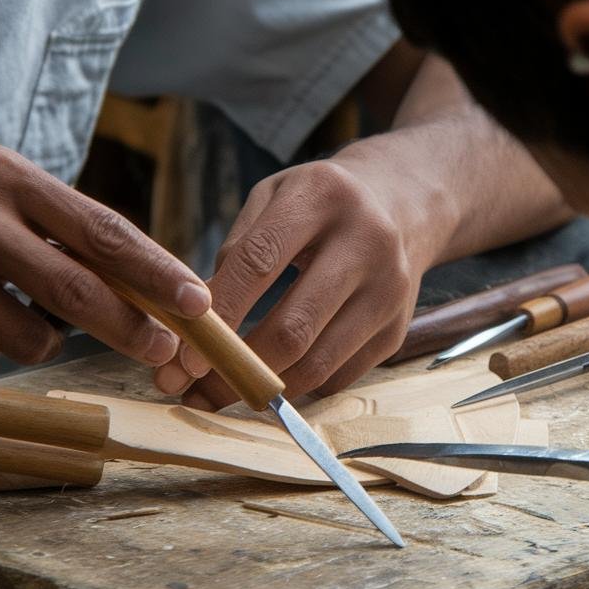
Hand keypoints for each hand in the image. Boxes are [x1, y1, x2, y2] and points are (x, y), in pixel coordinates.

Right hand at [0, 138, 209, 368]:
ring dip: (40, 340)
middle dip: (131, 328)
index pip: (100, 230)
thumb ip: (55, 223)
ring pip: (29, 339)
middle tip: (163, 349)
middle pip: (77, 291)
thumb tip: (135, 278)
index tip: (197, 301)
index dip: (156, 271)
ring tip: (8, 307)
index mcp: (6, 178)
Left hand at [154, 157, 452, 404]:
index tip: (185, 352)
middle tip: (195, 388)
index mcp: (323, 196)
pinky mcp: (398, 329)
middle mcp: (367, 241)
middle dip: (237, 367)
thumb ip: (236, 250)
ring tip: (223, 393)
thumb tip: (199, 323)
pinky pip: (339, 376)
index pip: (260, 261)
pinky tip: (272, 380)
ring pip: (316, 363)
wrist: (402, 205)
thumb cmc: (319, 205)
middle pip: (293, 328)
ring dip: (263, 388)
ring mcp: (390, 290)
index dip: (220, 312)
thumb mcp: (275, 196)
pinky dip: (299, 385)